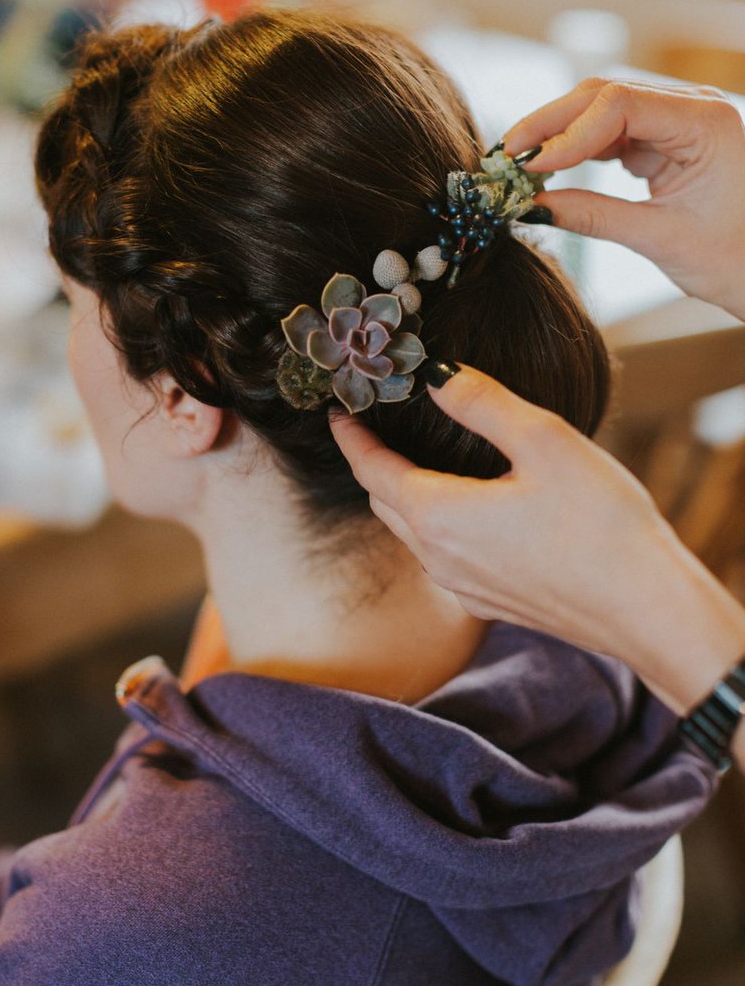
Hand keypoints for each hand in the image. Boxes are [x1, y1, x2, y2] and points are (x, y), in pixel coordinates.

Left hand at [330, 364, 744, 719]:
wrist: (646, 611)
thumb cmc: (600, 524)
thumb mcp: (543, 440)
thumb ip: (481, 403)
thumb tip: (435, 374)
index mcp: (437, 515)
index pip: (371, 470)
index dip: (352, 438)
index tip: (339, 413)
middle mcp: (437, 558)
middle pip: (384, 503)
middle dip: (372, 465)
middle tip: (374, 429)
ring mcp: (462, 588)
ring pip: (412, 534)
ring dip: (403, 497)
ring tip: (416, 462)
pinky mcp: (491, 603)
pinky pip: (443, 559)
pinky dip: (437, 527)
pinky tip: (467, 511)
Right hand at [505, 78, 744, 320]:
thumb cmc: (731, 258)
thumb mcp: (659, 239)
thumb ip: (593, 217)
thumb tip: (532, 207)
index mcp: (706, 122)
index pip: (620, 105)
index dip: (567, 133)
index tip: (529, 168)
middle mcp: (692, 108)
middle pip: (604, 94)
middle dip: (551, 125)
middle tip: (506, 157)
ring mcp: (676, 120)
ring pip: (600, 108)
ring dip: (558, 134)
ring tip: (519, 165)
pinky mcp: (662, 139)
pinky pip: (609, 131)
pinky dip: (575, 148)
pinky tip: (548, 168)